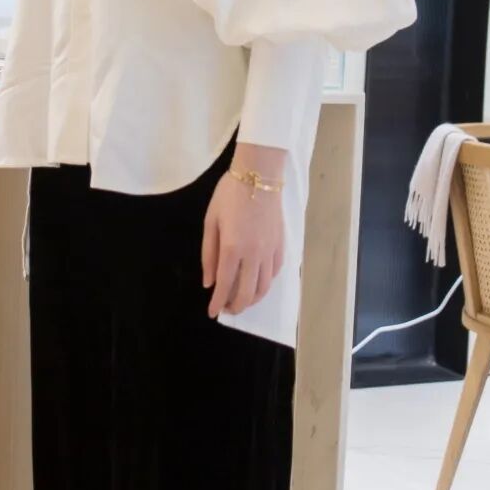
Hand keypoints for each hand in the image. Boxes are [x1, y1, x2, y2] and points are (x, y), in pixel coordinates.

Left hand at [202, 145, 286, 319]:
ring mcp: (270, 250)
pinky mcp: (281, 245)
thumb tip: (209, 282)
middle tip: (228, 310)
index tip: (213, 313)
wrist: (259, 176)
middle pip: (248, 292)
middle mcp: (253, 254)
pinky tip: (258, 282)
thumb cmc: (229, 195)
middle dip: (237, 306)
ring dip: (253, 299)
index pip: (225, 284)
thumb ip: (208, 254)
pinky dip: (266, 283)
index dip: (218, 302)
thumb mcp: (211, 222)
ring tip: (243, 301)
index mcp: (232, 248)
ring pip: (264, 286)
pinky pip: (274, 272)